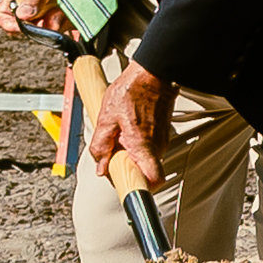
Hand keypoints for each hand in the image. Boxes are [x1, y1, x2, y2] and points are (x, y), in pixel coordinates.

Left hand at [92, 59, 176, 194]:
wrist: (152, 74)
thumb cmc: (131, 91)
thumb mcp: (107, 118)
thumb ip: (101, 145)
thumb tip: (100, 167)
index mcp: (143, 146)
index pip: (153, 180)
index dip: (139, 188)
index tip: (124, 183)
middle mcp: (157, 147)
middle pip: (143, 171)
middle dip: (125, 167)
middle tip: (112, 152)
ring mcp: (162, 141)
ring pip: (143, 159)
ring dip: (129, 154)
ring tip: (118, 134)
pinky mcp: (162, 134)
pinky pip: (147, 148)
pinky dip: (135, 144)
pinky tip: (126, 128)